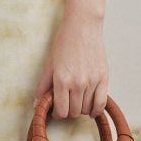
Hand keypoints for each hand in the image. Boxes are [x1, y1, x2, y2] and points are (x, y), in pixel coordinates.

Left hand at [32, 5, 108, 119]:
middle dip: (68, 110)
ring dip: (80, 108)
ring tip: (77, 99)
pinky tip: (90, 109)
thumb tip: (37, 105)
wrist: (83, 27)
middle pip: (73, 112)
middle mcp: (77, 83)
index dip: (58, 113)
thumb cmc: (64, 42)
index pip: (61, 111)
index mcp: (61, 80)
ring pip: (86, 109)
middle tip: (66, 102)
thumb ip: (43, 86)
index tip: (57, 109)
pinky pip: (101, 103)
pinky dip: (95, 110)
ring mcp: (92, 81)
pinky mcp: (104, 78)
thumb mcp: (50, 63)